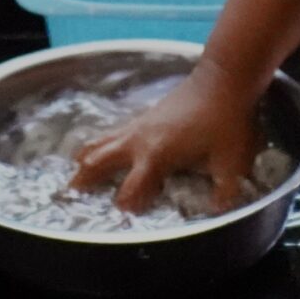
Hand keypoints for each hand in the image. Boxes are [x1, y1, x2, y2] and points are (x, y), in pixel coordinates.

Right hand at [69, 59, 267, 212]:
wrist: (223, 79)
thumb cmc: (227, 120)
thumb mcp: (231, 160)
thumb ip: (224, 189)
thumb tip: (219, 211)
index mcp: (157, 155)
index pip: (131, 188)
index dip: (124, 206)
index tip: (119, 219)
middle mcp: (140, 140)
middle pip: (102, 160)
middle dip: (85, 178)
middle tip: (68, 194)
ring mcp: (139, 125)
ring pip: (103, 143)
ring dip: (87, 158)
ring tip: (73, 173)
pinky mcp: (144, 116)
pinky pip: (113, 132)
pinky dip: (100, 142)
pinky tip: (98, 147)